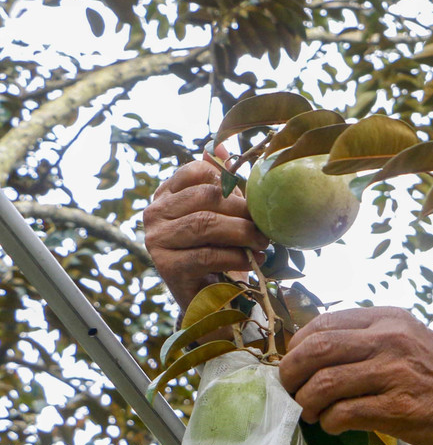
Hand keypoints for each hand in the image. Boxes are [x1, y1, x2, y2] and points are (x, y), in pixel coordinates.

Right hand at [143, 148, 268, 309]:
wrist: (210, 301)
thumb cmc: (219, 251)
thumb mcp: (223, 214)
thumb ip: (221, 182)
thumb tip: (220, 144)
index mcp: (167, 194)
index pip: (196, 171)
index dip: (230, 181)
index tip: (253, 201)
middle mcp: (154, 213)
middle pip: (204, 197)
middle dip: (242, 210)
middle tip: (266, 225)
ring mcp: (156, 240)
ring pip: (205, 224)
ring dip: (242, 232)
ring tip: (263, 242)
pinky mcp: (166, 266)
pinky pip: (207, 254)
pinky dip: (236, 256)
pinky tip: (253, 260)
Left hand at [278, 307, 432, 444]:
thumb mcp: (407, 339)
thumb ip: (367, 338)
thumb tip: (309, 352)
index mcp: (389, 319)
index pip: (323, 323)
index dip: (297, 347)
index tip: (296, 367)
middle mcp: (392, 340)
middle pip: (316, 350)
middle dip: (291, 375)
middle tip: (291, 392)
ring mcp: (396, 374)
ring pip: (324, 385)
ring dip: (307, 404)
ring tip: (311, 413)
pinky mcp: (400, 408)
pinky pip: (343, 414)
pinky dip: (329, 423)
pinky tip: (335, 426)